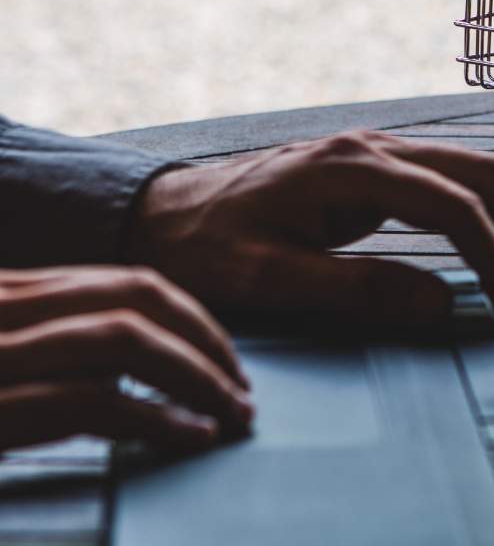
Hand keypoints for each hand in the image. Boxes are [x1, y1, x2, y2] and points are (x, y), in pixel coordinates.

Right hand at [0, 267, 251, 451]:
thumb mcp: (7, 355)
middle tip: (243, 389)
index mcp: (9, 291)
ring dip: (196, 379)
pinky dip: (157, 419)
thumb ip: (57, 343)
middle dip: (205, 345)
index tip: (227, 359)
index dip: (193, 320)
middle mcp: (1, 305)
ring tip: (231, 412)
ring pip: (126, 340)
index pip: (128, 285)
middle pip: (137, 302)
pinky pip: (91, 400)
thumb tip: (145, 365)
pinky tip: (193, 435)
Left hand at [126, 131, 493, 327]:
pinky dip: (488, 212)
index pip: (455, 206)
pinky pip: (454, 178)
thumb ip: (358, 289)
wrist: (164, 212)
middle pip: (485, 174)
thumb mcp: (271, 278)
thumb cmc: (208, 245)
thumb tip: (443, 305)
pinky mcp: (377, 167)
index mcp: (352, 168)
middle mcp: (376, 146)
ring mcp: (379, 151)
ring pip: (478, 169)